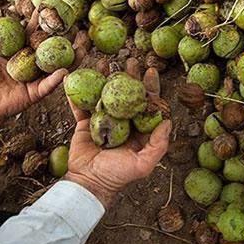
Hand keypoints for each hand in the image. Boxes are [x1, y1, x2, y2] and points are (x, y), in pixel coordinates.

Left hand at [0, 15, 87, 118]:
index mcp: (22, 50)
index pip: (35, 33)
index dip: (43, 21)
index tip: (51, 7)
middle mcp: (33, 62)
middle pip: (52, 47)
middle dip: (66, 37)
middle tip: (79, 25)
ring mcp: (37, 76)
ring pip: (58, 65)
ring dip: (72, 57)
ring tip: (83, 48)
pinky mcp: (37, 91)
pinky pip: (49, 85)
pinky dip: (56, 78)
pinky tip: (65, 70)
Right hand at [64, 63, 171, 207]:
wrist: (89, 183)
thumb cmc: (118, 176)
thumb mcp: (143, 164)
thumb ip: (158, 144)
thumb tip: (168, 121)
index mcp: (138, 130)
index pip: (147, 104)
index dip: (150, 87)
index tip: (150, 71)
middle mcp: (122, 123)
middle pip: (126, 94)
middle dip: (128, 76)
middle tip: (129, 60)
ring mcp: (103, 122)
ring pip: (104, 95)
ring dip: (104, 78)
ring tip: (103, 62)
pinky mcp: (85, 124)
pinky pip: (80, 106)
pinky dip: (76, 93)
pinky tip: (74, 78)